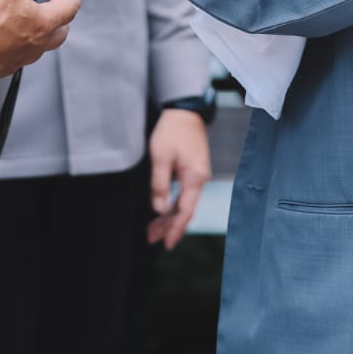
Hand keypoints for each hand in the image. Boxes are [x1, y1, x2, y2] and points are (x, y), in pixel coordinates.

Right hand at [0, 0, 83, 79]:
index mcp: (43, 23)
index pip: (69, 8)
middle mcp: (35, 46)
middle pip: (59, 34)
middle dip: (62, 20)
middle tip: (60, 10)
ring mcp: (17, 59)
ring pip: (37, 47)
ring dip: (39, 35)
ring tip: (31, 25)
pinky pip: (15, 57)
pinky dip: (16, 46)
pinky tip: (6, 39)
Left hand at [147, 108, 211, 250]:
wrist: (185, 110)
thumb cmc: (172, 131)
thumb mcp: (160, 157)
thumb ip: (160, 185)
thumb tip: (159, 208)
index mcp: (194, 177)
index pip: (185, 211)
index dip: (175, 228)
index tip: (166, 243)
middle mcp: (199, 179)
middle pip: (185, 210)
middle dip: (169, 226)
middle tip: (152, 239)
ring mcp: (198, 174)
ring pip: (184, 202)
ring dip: (169, 216)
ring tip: (153, 229)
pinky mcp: (193, 169)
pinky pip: (184, 193)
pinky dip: (173, 204)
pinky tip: (163, 210)